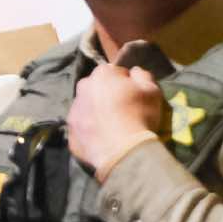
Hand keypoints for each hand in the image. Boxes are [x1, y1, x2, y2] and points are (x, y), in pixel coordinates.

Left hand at [66, 62, 164, 179]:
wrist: (122, 150)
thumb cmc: (139, 116)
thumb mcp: (152, 90)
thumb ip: (142, 75)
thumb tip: (134, 71)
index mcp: (101, 74)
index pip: (114, 71)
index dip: (125, 82)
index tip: (132, 94)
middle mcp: (82, 89)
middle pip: (95, 87)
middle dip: (106, 94)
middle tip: (121, 109)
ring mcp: (73, 111)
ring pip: (86, 107)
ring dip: (95, 112)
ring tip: (111, 126)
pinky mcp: (70, 132)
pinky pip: (81, 127)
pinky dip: (90, 131)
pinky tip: (103, 139)